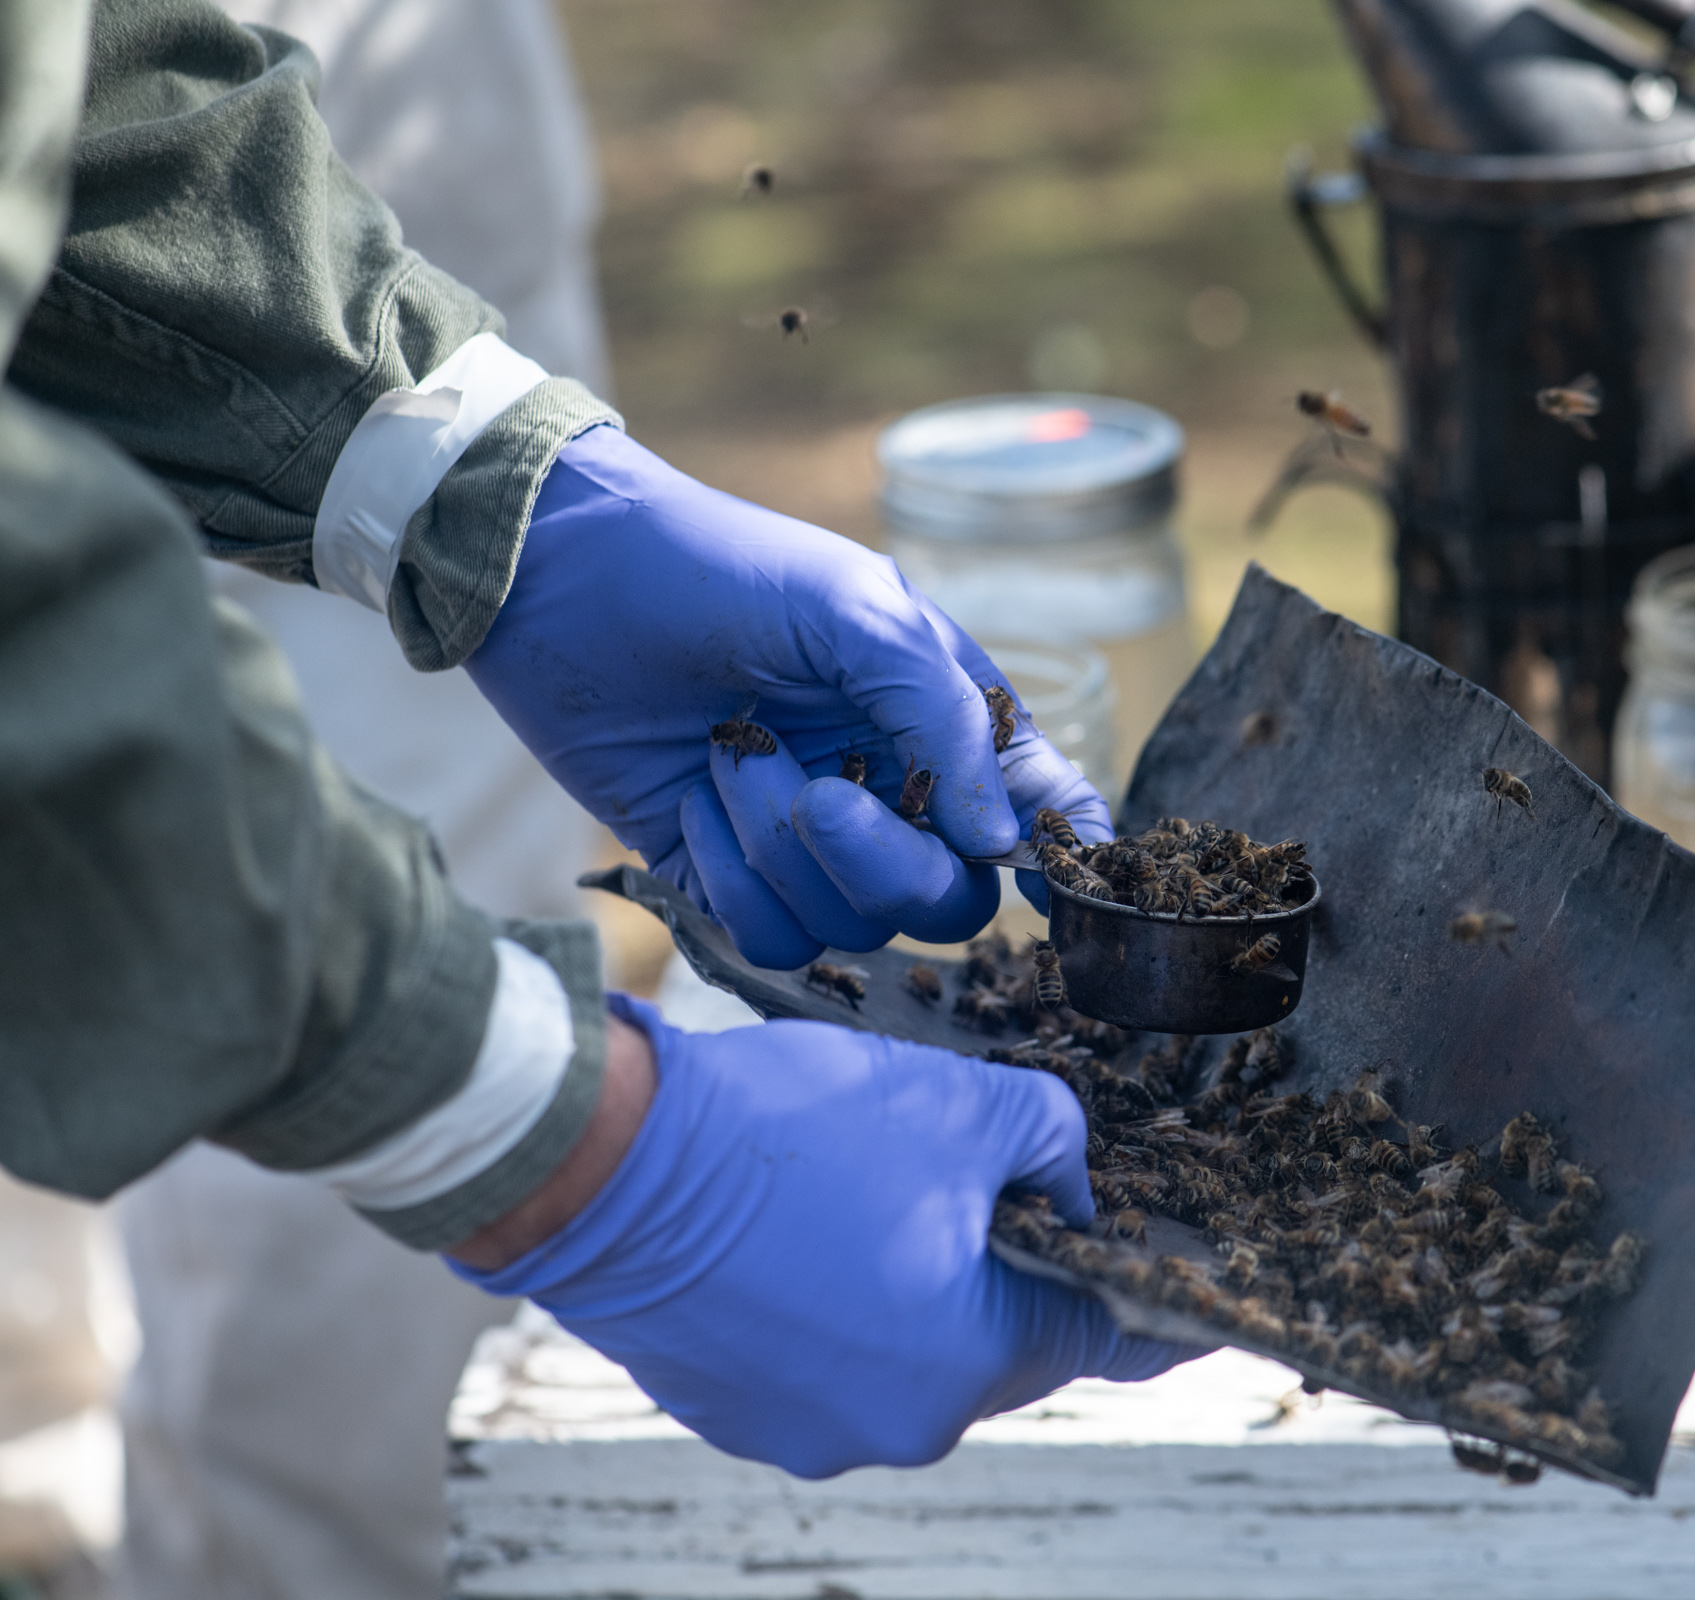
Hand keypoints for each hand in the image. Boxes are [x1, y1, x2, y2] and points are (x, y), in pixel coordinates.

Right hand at [451, 997, 1200, 1475]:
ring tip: (888, 1191)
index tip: (1196, 1296)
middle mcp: (898, 1424)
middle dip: (1017, 1267)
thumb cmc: (791, 1132)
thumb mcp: (964, 1101)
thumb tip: (1068, 1181)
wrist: (603, 1162)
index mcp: (973, 1361)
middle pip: (1006, 1345)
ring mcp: (808, 1429)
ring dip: (920, 1284)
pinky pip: (829, 1359)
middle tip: (1012, 1187)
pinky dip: (841, 1304)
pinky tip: (815, 1227)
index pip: (1107, 1341)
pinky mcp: (736, 1412)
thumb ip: (1055, 1140)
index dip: (1157, 1305)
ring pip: (912, 1352)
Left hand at [465, 426, 1112, 968]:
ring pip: (851, 925)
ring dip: (779, 847)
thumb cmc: (722, 570)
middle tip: (818, 796)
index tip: (1034, 876)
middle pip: (948, 899)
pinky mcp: (729, 875)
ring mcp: (812, 842)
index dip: (1060, 857)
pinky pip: (768, 936)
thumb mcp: (857, 610)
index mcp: (948, 721)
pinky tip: (693, 794)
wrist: (560, 578)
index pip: (1046, 811)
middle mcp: (896, 791)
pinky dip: (727, 874)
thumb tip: (1000, 840)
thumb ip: (941, 718)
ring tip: (728, 751)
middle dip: (882, 860)